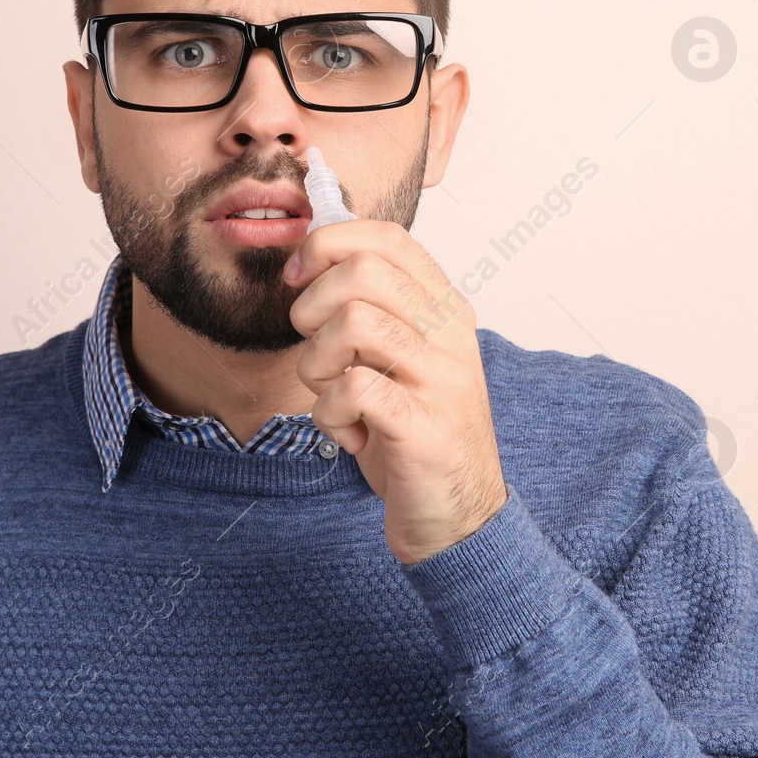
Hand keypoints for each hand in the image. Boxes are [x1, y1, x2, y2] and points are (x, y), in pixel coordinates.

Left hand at [284, 220, 507, 563]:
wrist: (459, 518)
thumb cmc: (415, 433)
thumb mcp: (398, 359)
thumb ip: (371, 309)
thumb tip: (312, 256)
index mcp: (446, 310)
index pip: (388, 239)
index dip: (328, 245)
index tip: (298, 279)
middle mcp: (451, 336)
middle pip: (365, 271)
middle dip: (312, 305)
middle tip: (316, 347)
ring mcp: (442, 380)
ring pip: (353, 323)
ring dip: (317, 363)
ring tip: (332, 395)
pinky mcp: (423, 427)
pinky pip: (352, 389)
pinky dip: (330, 413)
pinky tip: (349, 433)